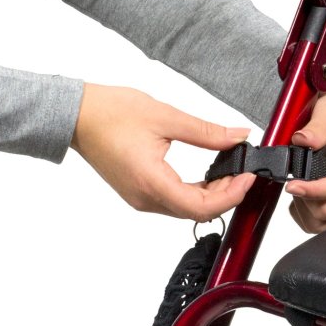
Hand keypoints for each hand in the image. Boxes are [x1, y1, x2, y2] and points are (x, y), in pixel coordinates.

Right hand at [70, 84, 255, 221]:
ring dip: (213, 195)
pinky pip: (175, 202)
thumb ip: (207, 132)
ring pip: (187, 210)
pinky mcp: (140, 194)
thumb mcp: (166, 117)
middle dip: (227, 195)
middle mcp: (146, 199)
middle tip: (244, 170)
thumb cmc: (110, 113)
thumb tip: (238, 137)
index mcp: (151, 182)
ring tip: (230, 170)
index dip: (231, 195)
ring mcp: (141, 199)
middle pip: (198, 212)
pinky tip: (210, 175)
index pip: (202, 207)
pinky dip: (197, 192)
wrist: (76, 116)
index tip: (248, 175)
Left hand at [285, 82, 325, 232]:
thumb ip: (318, 129)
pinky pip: (320, 221)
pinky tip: (300, 193)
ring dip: (305, 207)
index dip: (314, 190)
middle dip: (307, 198)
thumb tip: (303, 140)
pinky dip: (305, 212)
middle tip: (292, 180)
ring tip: (297, 185)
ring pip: (324, 220)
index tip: (292, 185)